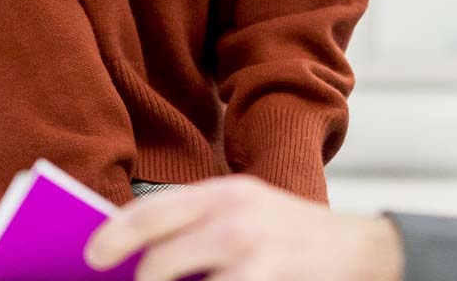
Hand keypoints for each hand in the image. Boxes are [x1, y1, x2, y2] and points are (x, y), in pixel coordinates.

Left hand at [83, 174, 403, 280]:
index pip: (152, 213)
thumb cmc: (291, 236)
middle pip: (160, 263)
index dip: (115, 236)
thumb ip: (198, 227)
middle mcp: (236, 219)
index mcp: (224, 193)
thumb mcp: (246, 213)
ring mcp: (256, 255)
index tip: (92, 256)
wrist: (364, 252)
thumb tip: (139, 259)